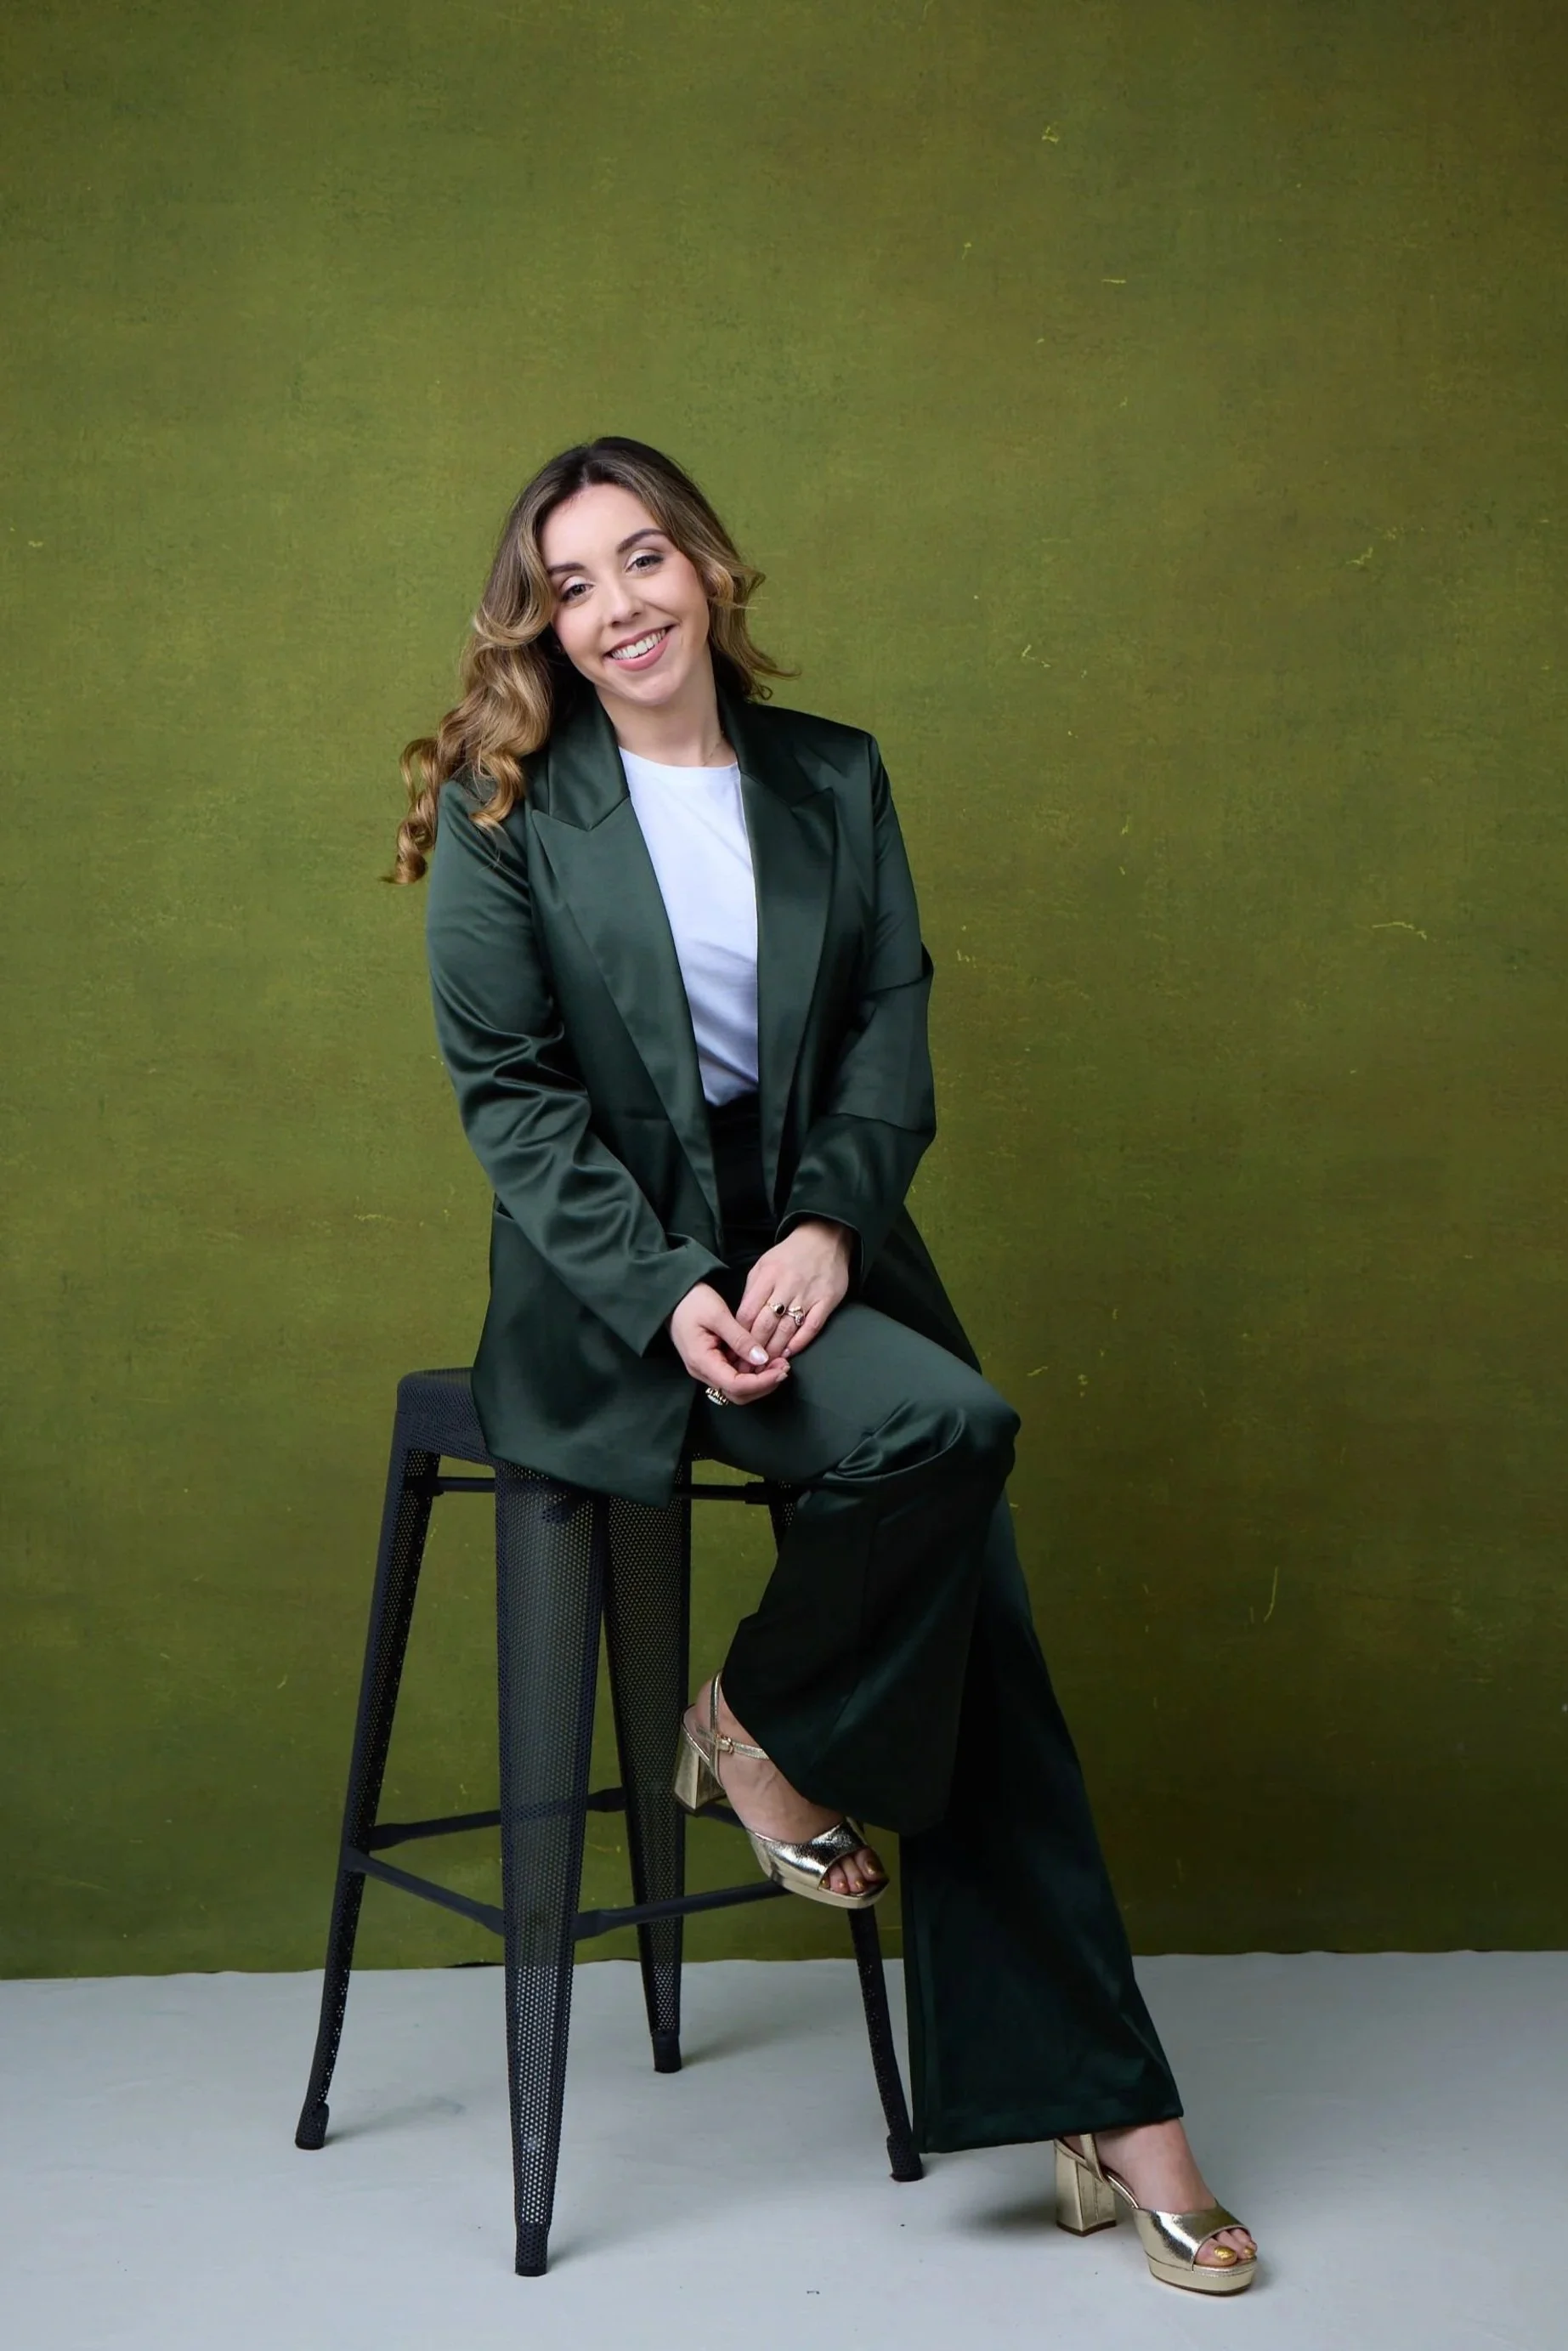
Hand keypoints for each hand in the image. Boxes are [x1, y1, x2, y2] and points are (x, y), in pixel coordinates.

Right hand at [668, 1282, 792, 1405]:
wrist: (673, 1297)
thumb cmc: (692, 1301)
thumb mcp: (718, 1314)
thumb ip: (739, 1338)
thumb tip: (762, 1359)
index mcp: (701, 1361)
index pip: (735, 1385)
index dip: (762, 1382)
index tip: (782, 1368)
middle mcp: (702, 1372)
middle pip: (738, 1394)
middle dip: (764, 1385)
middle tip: (785, 1367)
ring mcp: (706, 1370)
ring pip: (737, 1389)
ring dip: (760, 1381)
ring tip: (780, 1363)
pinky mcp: (712, 1363)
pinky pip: (734, 1377)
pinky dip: (753, 1373)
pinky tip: (766, 1360)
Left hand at [737, 1219, 851, 1359]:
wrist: (825, 1238)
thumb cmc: (790, 1254)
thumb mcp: (763, 1265)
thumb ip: (752, 1291)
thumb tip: (742, 1320)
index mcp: (767, 1275)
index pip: (748, 1311)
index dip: (740, 1334)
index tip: (733, 1351)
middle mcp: (787, 1285)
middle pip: (766, 1324)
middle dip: (754, 1348)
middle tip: (747, 1367)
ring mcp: (808, 1294)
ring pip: (787, 1329)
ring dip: (775, 1350)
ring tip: (765, 1365)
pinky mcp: (827, 1300)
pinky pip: (812, 1326)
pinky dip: (800, 1342)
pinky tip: (789, 1353)